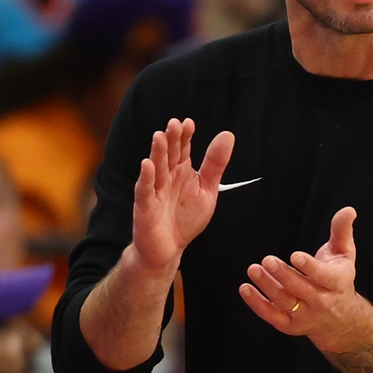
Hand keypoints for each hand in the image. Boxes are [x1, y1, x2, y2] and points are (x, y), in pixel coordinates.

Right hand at [128, 118, 233, 278]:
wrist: (169, 249)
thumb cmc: (186, 218)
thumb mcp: (207, 190)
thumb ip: (215, 164)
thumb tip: (227, 134)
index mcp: (181, 171)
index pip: (183, 148)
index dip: (185, 136)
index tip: (189, 123)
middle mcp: (166, 177)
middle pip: (168, 155)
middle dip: (171, 140)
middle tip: (174, 124)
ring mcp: (154, 191)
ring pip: (156, 169)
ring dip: (157, 153)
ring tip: (159, 136)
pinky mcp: (145, 207)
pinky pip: (145, 191)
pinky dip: (146, 178)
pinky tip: (147, 164)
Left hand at [241, 207, 372, 352]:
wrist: (341, 319)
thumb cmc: (339, 280)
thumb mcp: (345, 254)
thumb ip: (342, 231)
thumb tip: (348, 210)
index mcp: (336, 283)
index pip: (324, 276)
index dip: (309, 267)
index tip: (295, 256)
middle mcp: (322, 302)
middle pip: (301, 289)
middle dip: (283, 275)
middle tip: (267, 260)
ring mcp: (305, 315)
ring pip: (284, 301)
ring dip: (267, 286)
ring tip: (254, 270)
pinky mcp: (290, 325)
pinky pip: (271, 316)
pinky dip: (257, 304)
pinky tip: (246, 289)